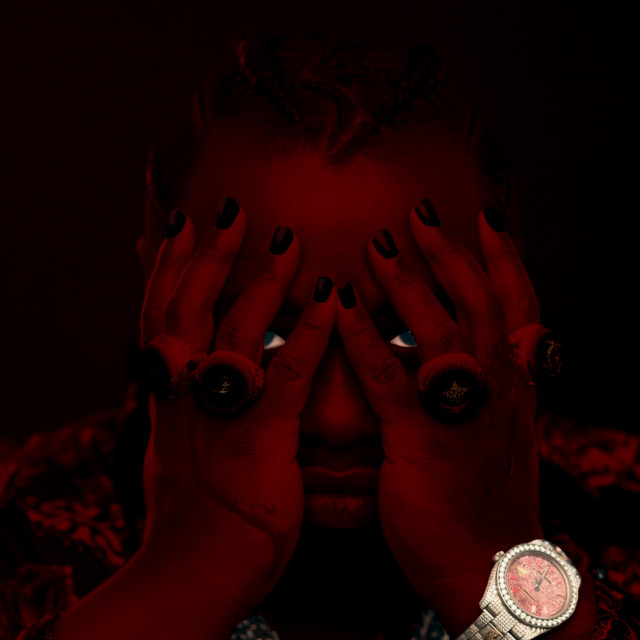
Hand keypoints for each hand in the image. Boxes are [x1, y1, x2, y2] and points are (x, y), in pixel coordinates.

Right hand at [139, 206, 335, 612]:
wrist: (190, 571)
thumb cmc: (190, 511)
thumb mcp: (172, 445)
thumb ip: (179, 401)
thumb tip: (181, 370)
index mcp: (165, 392)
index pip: (160, 311)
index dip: (169, 265)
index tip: (182, 223)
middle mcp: (183, 393)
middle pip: (189, 306)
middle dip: (209, 254)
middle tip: (232, 209)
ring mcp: (218, 413)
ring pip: (236, 331)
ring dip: (262, 281)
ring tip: (287, 238)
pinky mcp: (258, 440)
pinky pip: (285, 375)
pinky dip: (306, 333)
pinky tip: (330, 299)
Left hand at [336, 206, 564, 632]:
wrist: (489, 563)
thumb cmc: (487, 495)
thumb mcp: (503, 432)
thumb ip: (496, 383)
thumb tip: (492, 345)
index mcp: (512, 384)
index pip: (518, 305)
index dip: (505, 259)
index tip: (486, 217)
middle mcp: (496, 388)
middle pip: (479, 303)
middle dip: (451, 253)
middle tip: (422, 212)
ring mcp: (461, 411)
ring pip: (442, 329)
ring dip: (410, 282)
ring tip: (381, 243)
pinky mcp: (423, 441)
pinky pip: (391, 379)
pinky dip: (367, 338)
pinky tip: (340, 306)